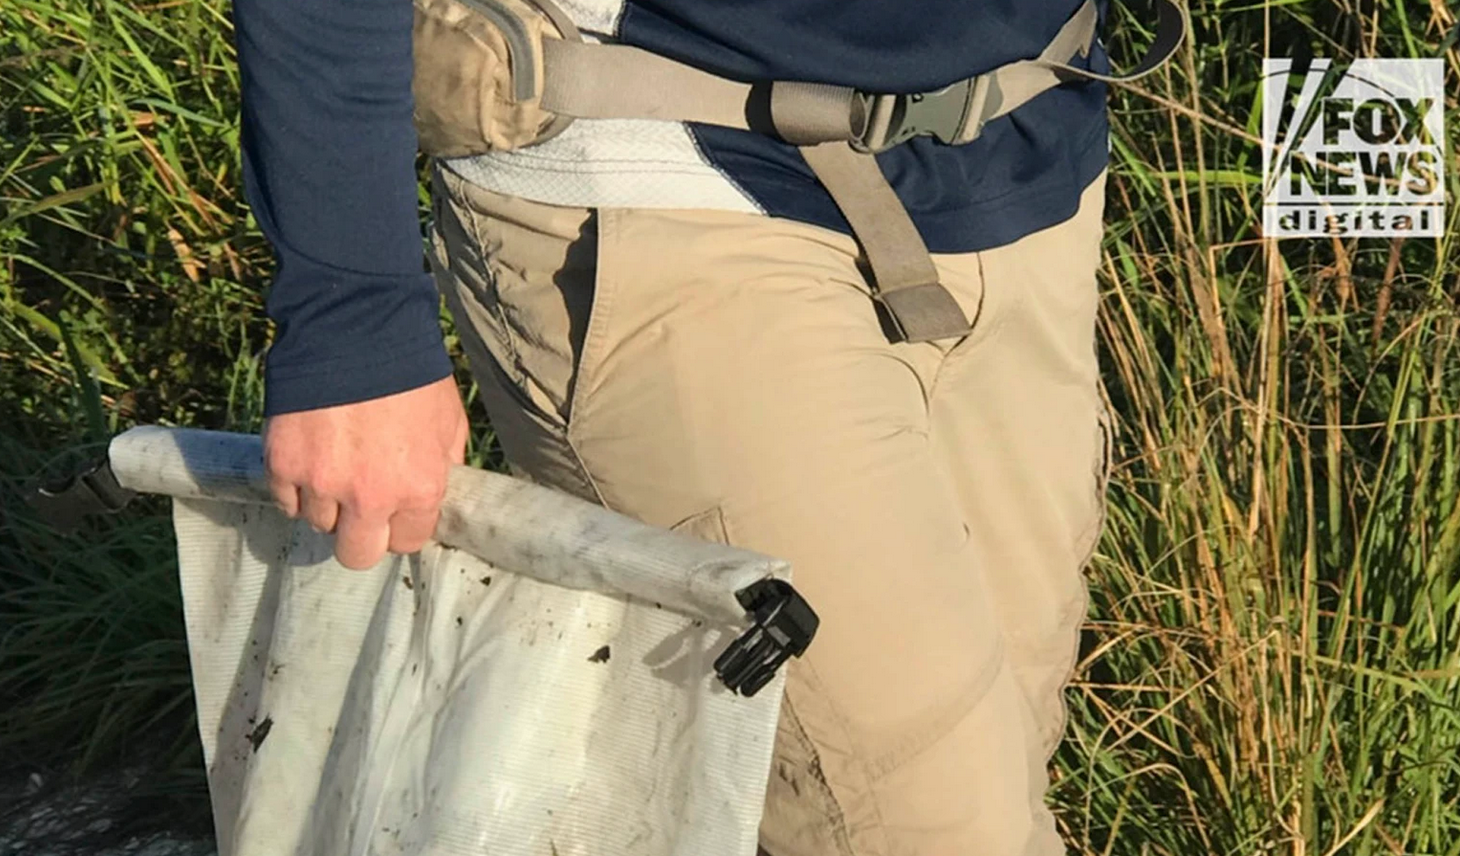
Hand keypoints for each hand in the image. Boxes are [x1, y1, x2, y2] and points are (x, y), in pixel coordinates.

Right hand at [263, 375, 468, 568]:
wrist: (355, 327)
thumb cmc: (411, 371)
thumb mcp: (449, 421)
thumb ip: (442, 467)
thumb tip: (432, 496)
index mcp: (418, 488)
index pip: (406, 543)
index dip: (401, 526)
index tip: (395, 510)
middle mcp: (369, 496)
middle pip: (356, 555)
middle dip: (360, 534)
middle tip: (359, 505)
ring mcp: (321, 483)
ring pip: (318, 525)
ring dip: (326, 504)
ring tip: (334, 465)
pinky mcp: (282, 465)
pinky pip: (286, 500)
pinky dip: (295, 487)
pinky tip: (310, 457)